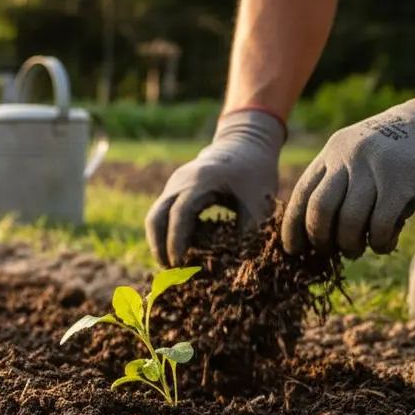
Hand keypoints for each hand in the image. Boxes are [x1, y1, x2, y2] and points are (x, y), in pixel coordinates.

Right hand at [145, 109, 284, 266]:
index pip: (179, 214)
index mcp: (201, 181)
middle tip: (168, 271)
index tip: (178, 264)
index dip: (176, 241)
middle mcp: (180, 182)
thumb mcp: (259, 199)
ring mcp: (174, 185)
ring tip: (172, 266)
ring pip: (155, 216)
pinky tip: (180, 250)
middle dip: (158, 246)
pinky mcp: (174, 190)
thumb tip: (239, 263)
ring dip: (159, 241)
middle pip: (156, 216)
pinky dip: (166, 233)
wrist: (245, 143)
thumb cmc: (255, 171)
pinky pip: (162, 214)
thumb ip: (249, 229)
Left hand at [283, 71, 414, 258]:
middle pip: (319, 210)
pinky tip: (383, 244)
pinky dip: (378, 242)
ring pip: (348, 221)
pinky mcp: (402, 182)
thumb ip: (339, 179)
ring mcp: (375, 168)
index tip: (294, 249)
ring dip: (349, 245)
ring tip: (356, 250)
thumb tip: (317, 232)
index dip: (293, 228)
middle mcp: (348, 157)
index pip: (302, 194)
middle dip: (320, 239)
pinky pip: (379, 225)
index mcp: (333, 150)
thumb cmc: (401, 147)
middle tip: (328, 251)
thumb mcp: (360, 151)